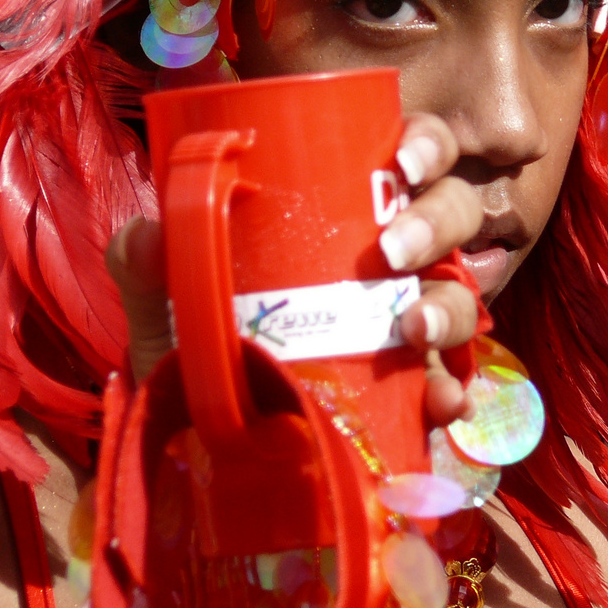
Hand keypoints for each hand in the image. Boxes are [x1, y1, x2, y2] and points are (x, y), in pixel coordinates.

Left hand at [106, 112, 483, 424]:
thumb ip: (146, 268)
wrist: (194, 461)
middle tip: (394, 251)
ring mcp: (404, 333)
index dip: (426, 146)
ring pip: (461, 296)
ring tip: (414, 330)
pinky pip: (451, 386)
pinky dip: (453, 392)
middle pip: (449, 216)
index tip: (403, 160)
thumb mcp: (163, 311)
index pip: (405, 161)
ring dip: (451, 306)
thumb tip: (147, 233)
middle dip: (438, 220)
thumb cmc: (191, 364)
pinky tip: (441, 401)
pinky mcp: (409, 400)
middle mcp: (386, 267)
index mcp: (341, 222)